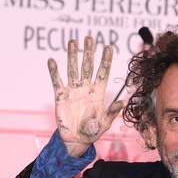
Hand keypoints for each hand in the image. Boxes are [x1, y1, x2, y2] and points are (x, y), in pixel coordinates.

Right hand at [48, 36, 125, 156]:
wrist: (76, 140)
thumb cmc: (93, 131)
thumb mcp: (105, 122)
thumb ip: (113, 111)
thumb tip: (124, 101)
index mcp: (98, 93)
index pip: (103, 73)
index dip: (106, 60)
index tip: (109, 47)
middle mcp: (86, 88)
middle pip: (88, 66)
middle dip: (89, 52)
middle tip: (90, 38)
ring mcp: (73, 91)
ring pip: (73, 69)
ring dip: (72, 56)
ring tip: (73, 41)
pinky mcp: (61, 96)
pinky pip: (57, 82)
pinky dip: (54, 72)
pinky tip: (52, 61)